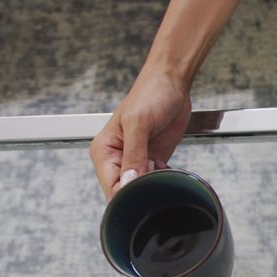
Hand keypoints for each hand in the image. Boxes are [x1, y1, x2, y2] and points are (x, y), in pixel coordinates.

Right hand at [89, 68, 192, 199]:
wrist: (172, 83)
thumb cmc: (151, 94)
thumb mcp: (139, 123)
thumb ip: (134, 154)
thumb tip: (129, 181)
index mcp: (104, 151)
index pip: (111, 186)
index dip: (128, 194)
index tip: (145, 189)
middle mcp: (117, 159)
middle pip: (126, 191)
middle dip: (143, 190)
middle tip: (157, 176)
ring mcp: (137, 161)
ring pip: (143, 188)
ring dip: (156, 185)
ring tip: (163, 168)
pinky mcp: (154, 160)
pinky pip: (157, 180)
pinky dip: (165, 180)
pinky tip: (171, 171)